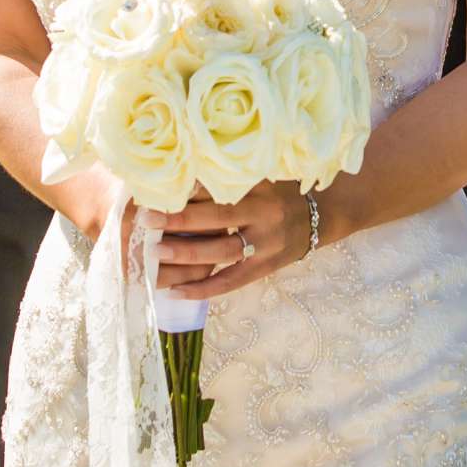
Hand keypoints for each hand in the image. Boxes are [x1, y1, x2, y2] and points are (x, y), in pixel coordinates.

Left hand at [151, 181, 320, 299]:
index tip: (157, 191)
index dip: (189, 191)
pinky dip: (203, 289)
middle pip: (218, 219)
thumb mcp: (261, 175)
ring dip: (186, 256)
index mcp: (260, 186)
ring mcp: (266, 244)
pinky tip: (175, 292)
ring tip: (154, 256)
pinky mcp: (264, 268)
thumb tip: (182, 174)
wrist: (320, 216)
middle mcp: (264, 214)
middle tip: (146, 221)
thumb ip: (230, 177)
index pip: (220, 188)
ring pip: (222, 252)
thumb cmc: (280, 191)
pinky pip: (231, 282)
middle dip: (180, 221)